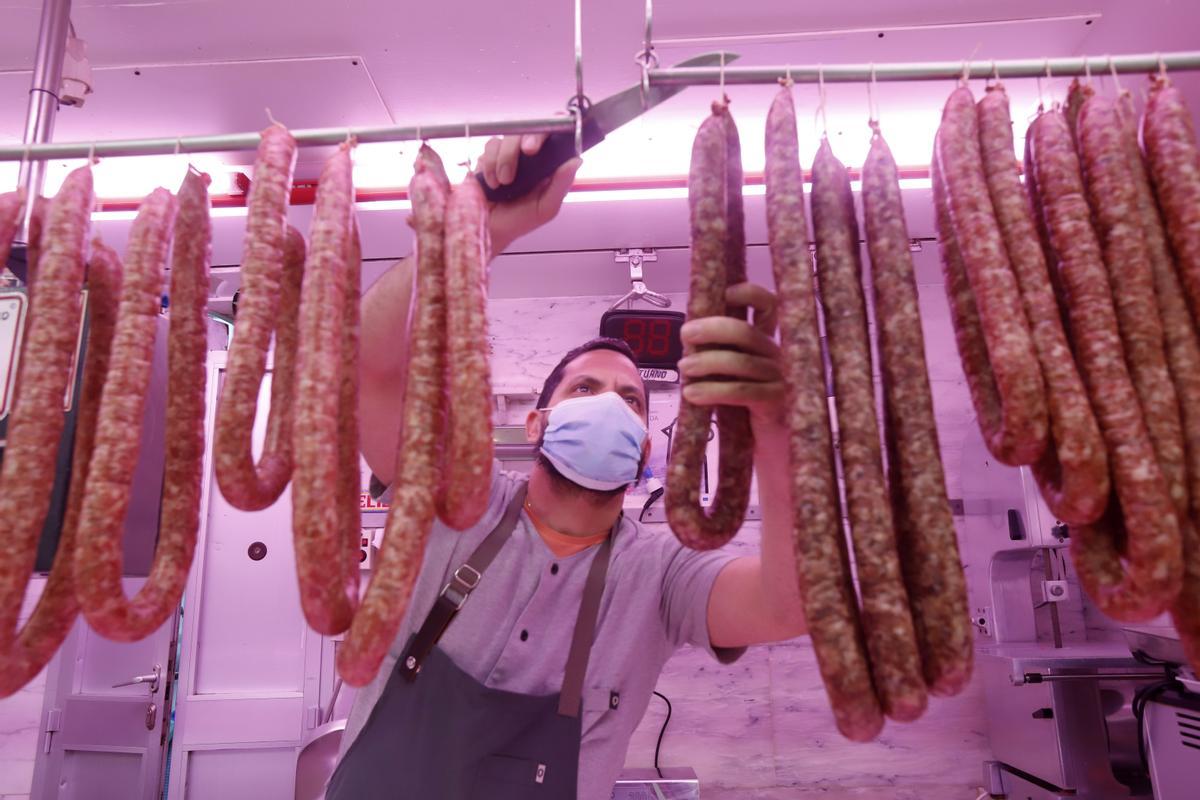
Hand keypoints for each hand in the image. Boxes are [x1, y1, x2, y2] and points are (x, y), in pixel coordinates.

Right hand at [477, 133, 580, 255]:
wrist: (490, 230)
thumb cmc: (520, 221)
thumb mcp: (546, 208)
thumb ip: (561, 185)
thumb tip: (576, 161)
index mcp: (548, 164)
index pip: (554, 133)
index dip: (546, 129)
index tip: (532, 147)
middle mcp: (530, 155)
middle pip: (526, 129)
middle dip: (515, 147)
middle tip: (512, 169)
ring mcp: (510, 153)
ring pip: (506, 137)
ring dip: (502, 160)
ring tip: (503, 183)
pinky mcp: (491, 156)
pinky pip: (490, 147)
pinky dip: (489, 164)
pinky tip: (492, 182)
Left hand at [677, 283, 784, 430]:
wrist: (772, 447)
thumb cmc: (747, 408)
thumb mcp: (731, 375)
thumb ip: (718, 353)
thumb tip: (688, 336)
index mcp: (766, 343)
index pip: (768, 307)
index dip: (749, 293)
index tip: (724, 293)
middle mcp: (777, 356)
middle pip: (746, 332)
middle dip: (712, 328)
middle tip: (686, 334)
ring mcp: (779, 379)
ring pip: (740, 363)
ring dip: (706, 362)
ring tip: (684, 368)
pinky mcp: (775, 403)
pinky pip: (741, 391)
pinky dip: (712, 391)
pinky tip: (692, 394)